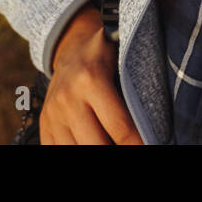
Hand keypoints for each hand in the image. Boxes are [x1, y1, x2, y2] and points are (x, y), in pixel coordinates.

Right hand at [41, 3, 142, 143]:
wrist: (71, 49)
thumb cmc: (105, 57)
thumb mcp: (122, 61)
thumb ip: (136, 88)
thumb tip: (157, 124)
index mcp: (91, 80)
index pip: (121, 128)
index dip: (138, 144)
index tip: (153, 145)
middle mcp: (69, 99)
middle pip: (97, 145)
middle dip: (119, 151)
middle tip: (136, 148)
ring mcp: (53, 114)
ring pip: (76, 150)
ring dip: (97, 152)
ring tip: (114, 145)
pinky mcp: (44, 124)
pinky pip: (56, 149)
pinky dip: (76, 150)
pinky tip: (91, 143)